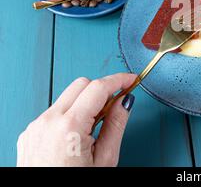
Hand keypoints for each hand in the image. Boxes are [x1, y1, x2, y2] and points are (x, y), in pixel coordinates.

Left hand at [17, 73, 135, 166]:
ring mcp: (35, 127)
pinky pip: (54, 112)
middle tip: (117, 104)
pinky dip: (70, 114)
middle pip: (81, 84)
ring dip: (85, 102)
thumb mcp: (105, 160)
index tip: (131, 79)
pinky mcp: (29, 133)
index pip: (98, 87)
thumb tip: (126, 101)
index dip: (119, 80)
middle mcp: (48, 122)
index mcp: (69, 127)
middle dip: (101, 89)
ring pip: (66, 97)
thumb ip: (116, 125)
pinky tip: (78, 134)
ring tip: (96, 127)